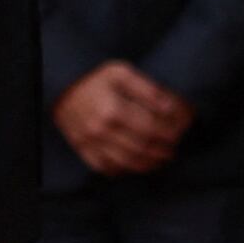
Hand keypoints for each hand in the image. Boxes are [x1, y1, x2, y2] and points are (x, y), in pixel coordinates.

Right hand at [49, 61, 193, 177]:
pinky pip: (108, 168)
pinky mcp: (84, 151)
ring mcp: (91, 144)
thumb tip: (170, 107)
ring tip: (163, 157)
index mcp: (113, 109)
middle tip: (174, 145)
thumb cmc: (95, 80)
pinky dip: (127, 170)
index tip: (182, 128)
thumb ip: (147, 89)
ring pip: (128, 162)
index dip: (171, 130)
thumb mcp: (121, 72)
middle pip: (143, 147)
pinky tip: (138, 163)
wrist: (61, 89)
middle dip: (164, 148)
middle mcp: (101, 130)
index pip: (152, 127)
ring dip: (150, 163)